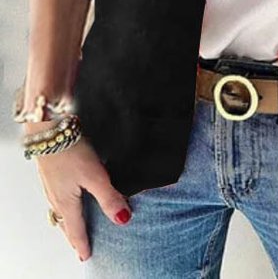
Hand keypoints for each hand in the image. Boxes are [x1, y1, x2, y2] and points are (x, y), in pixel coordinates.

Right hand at [25, 124, 132, 262]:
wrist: (49, 129)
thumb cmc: (70, 151)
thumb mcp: (95, 176)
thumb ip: (109, 198)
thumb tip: (122, 219)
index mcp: (66, 203)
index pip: (76, 230)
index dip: (82, 244)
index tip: (86, 255)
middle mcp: (55, 197)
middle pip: (65, 223)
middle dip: (73, 235)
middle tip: (80, 245)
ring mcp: (51, 185)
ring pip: (60, 211)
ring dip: (68, 221)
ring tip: (75, 225)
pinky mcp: (51, 173)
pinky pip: (57, 198)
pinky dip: (64, 206)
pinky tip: (68, 196)